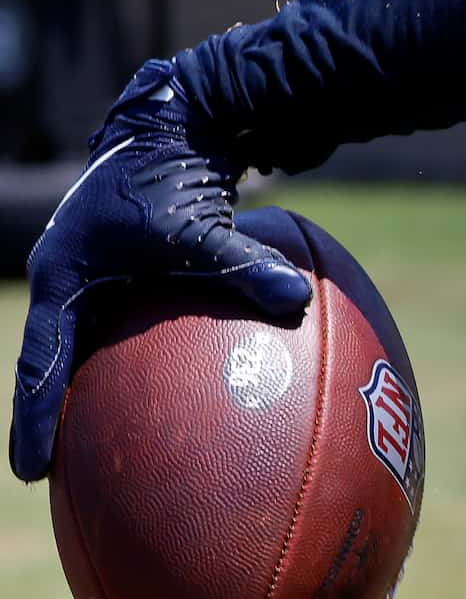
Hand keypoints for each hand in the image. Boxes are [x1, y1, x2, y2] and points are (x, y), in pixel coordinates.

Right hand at [11, 60, 311, 481]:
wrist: (178, 119)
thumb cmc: (175, 172)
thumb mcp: (202, 226)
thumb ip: (244, 265)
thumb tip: (299, 299)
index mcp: (64, 276)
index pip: (42, 362)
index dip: (35, 418)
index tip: (33, 473)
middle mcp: (73, 279)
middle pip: (58, 363)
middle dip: (58, 419)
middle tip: (62, 479)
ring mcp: (99, 275)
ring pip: (93, 349)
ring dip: (100, 395)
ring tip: (113, 453)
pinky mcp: (131, 269)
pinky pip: (132, 328)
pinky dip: (147, 362)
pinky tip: (188, 398)